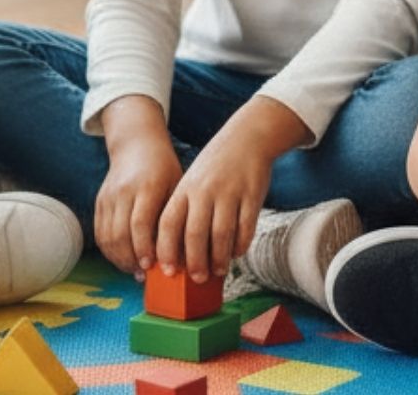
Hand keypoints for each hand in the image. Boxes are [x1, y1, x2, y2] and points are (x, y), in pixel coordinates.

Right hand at [95, 97, 182, 276]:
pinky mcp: (99, 202)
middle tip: (145, 274)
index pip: (140, 223)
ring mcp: (108, 197)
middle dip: (131, 259)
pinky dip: (110, 251)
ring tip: (135, 270)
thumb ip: (175, 216)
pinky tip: (124, 259)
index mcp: (147, 187)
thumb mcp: (176, 185)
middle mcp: (123, 192)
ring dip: (120, 259)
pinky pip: (100, 233)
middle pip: (120, 234)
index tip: (152, 266)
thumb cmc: (164, 168)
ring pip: (107, 237)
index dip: (144, 248)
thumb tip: (183, 252)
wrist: (136, 145)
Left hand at [154, 97, 301, 284]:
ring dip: (218, 258)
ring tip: (218, 271)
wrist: (247, 139)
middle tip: (197, 279)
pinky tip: (236, 252)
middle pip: (194, 234)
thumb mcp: (192, 183)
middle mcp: (204, 191)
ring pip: (221, 234)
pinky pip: (245, 227)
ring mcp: (229, 193)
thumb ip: (184, 212)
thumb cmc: (214, 168)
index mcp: (184, 189)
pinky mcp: (251, 195)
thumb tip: (179, 254)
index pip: (168, 223)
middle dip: (195, 262)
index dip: (165, 249)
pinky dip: (240, 245)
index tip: (166, 271)